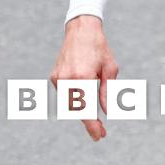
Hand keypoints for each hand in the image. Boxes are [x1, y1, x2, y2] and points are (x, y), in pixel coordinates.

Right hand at [50, 15, 117, 141]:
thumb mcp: (110, 69)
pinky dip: (75, 98)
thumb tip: (107, 111)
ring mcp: (58, 79)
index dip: (93, 125)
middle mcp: (67, 80)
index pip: (87, 108)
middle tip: (100, 132)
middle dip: (89, 121)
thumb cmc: (100, 48)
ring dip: (82, 110)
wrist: (81, 29)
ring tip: (95, 116)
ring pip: (70, 103)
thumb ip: (107, 91)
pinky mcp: (54, 77)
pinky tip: (84, 92)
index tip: (99, 135)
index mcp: (83, 77)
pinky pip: (66, 93)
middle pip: (77, 109)